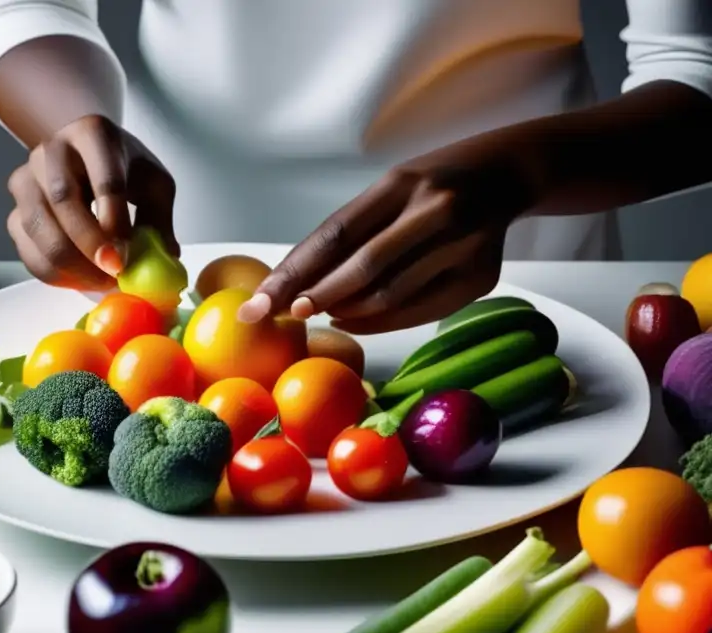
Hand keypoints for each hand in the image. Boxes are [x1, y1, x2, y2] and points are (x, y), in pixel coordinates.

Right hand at [6, 114, 177, 290]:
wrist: (82, 160)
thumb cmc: (124, 171)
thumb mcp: (153, 184)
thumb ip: (159, 219)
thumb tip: (165, 258)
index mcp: (92, 134)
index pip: (103, 176)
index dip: (114, 219)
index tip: (125, 254)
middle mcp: (51, 151)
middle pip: (62, 199)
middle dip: (89, 244)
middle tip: (113, 273)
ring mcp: (26, 180)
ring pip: (39, 229)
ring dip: (72, 265)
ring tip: (102, 281)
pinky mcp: (15, 213)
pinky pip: (28, 252)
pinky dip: (55, 275)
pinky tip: (82, 282)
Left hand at [237, 149, 532, 333]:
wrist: (506, 173)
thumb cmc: (429, 186)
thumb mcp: (389, 189)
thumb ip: (348, 232)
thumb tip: (292, 283)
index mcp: (400, 183)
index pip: (336, 234)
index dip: (296, 271)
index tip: (263, 300)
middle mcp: (434, 210)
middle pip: (364, 267)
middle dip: (319, 296)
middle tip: (291, 314)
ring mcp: (463, 245)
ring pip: (392, 295)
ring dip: (348, 312)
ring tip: (323, 313)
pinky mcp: (481, 276)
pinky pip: (420, 310)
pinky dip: (380, 322)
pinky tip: (354, 319)